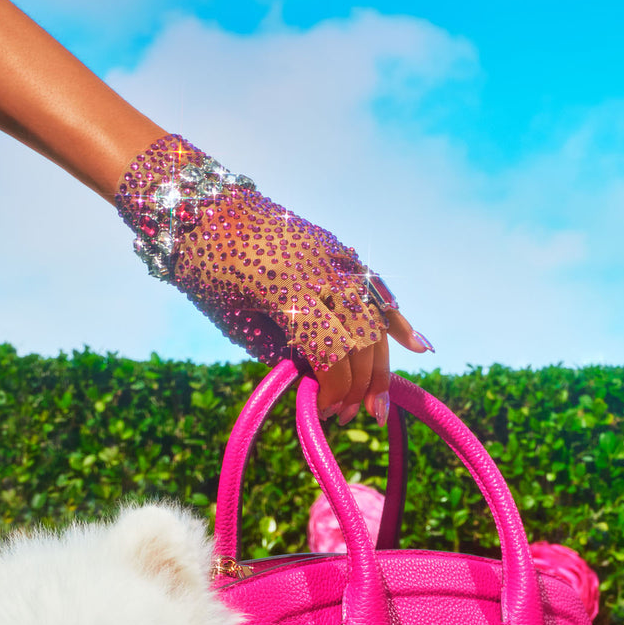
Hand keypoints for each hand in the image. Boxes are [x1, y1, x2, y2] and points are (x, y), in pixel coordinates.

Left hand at [116, 135, 430, 422]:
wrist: (204, 209)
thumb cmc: (209, 274)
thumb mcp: (238, 323)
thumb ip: (280, 352)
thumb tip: (318, 383)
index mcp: (288, 293)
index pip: (332, 353)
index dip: (336, 389)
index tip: (326, 411)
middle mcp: (320, 272)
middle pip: (362, 338)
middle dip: (362, 384)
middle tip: (351, 415)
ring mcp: (334, 256)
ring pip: (375, 317)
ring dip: (381, 364)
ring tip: (379, 401)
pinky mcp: (338, 249)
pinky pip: (374, 287)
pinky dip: (396, 318)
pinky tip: (419, 347)